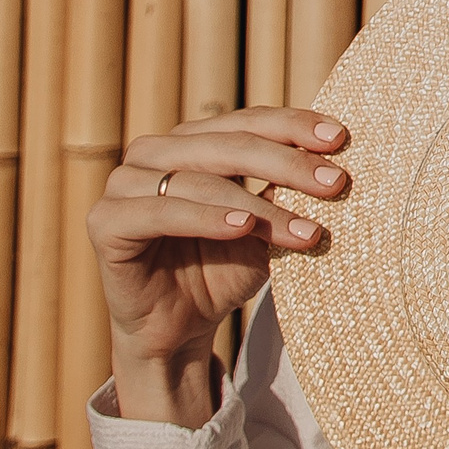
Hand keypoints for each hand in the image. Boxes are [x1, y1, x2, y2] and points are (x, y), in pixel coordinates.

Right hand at [87, 107, 352, 425]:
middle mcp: (156, 151)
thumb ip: (287, 193)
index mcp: (194, 139)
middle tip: (336, 184)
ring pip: (202, 180)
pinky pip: (161, 212)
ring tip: (307, 231)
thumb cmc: (224, 269)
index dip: (295, 126)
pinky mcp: (105, 221)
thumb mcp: (265, 227)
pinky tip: (244, 228)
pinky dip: (206, 218)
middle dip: (289, 163)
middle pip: (230, 144)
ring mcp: (124, 182)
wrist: (177, 329)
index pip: (250, 120)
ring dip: (259, 206)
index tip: (342, 139)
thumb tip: (335, 164)